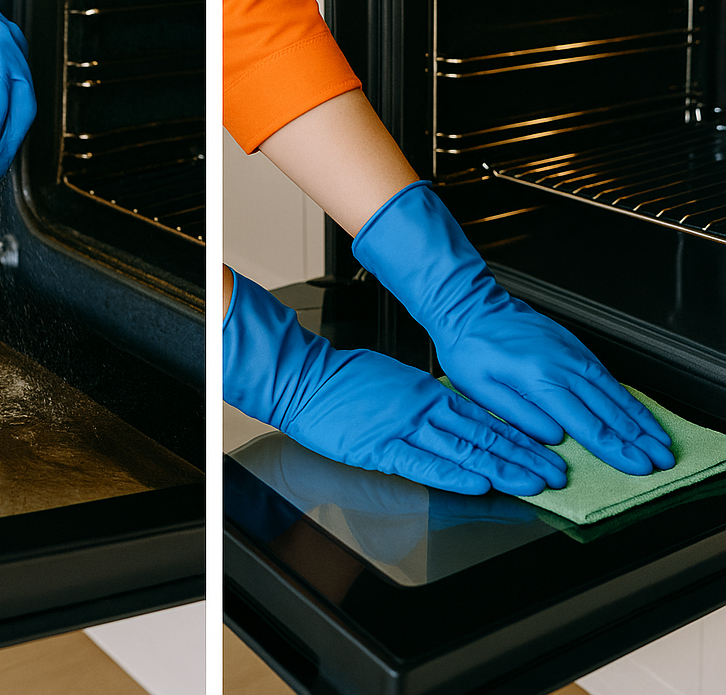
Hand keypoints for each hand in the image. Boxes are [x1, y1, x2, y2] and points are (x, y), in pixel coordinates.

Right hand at [224, 269, 567, 495]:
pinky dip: (453, 473)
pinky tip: (477, 482)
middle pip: (483, 434)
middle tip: (555, 472)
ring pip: (463, 449)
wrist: (305, 377)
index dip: (517, 435)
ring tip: (533, 482)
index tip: (543, 449)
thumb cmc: (342, 378)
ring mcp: (403, 426)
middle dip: (523, 456)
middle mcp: (423, 407)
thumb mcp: (392, 378)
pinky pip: (423, 462)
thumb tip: (448, 408)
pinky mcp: (380, 446)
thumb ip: (422, 395)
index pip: (482, 417)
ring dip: (501, 468)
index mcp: (426, 391)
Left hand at [352, 181, 675, 474]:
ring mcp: (570, 352)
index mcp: (538, 379)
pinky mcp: (571, 344)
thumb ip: (518, 415)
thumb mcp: (478, 388)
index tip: (637, 466)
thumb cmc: (467, 347)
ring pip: (614, 391)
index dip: (615, 449)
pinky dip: (625, 395)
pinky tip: (636, 410)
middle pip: (608, 409)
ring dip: (639, 418)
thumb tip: (555, 437)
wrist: (467, 304)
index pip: (585, 423)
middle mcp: (561, 365)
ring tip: (660, 440)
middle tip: (662, 461)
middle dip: (638, 439)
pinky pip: (605, 374)